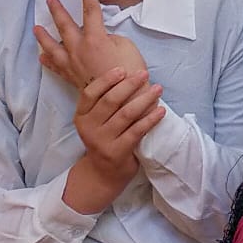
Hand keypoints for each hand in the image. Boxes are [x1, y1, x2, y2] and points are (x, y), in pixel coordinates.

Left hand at [35, 0, 146, 91]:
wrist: (125, 100)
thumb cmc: (130, 71)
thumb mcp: (125, 46)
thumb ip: (109, 37)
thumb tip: (100, 38)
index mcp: (95, 38)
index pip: (90, 11)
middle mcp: (79, 50)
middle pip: (65, 26)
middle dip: (58, 11)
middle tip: (50, 0)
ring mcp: (73, 65)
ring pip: (53, 47)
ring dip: (44, 37)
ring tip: (36, 28)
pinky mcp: (72, 77)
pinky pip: (56, 67)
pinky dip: (48, 61)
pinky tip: (42, 57)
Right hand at [64, 69, 164, 211]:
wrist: (103, 173)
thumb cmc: (105, 138)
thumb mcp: (97, 121)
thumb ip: (105, 101)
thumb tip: (130, 74)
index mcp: (81, 116)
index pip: (90, 93)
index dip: (106, 80)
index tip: (123, 70)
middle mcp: (88, 128)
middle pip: (110, 101)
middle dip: (129, 85)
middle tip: (145, 74)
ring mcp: (102, 141)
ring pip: (126, 114)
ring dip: (144, 99)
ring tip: (158, 89)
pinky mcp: (117, 152)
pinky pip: (137, 131)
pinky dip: (150, 119)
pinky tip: (161, 111)